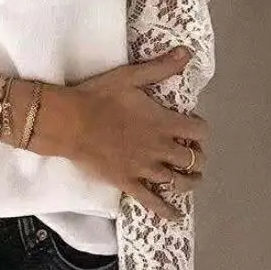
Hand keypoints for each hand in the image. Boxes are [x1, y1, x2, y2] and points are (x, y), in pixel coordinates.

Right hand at [54, 48, 207, 219]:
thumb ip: (160, 68)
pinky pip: (152, 202)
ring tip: (191, 180)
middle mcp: (160, 149)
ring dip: (189, 181)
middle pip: (192, 159)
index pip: (199, 131)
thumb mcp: (130, 76)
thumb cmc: (99, 96)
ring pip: (178, 182)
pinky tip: (175, 216)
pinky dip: (166, 211)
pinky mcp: (128, 182)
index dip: (199, 130)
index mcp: (164, 123)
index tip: (193, 128)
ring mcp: (145, 169)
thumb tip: (187, 53)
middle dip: (197, 157)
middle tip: (192, 154)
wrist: (70, 121)